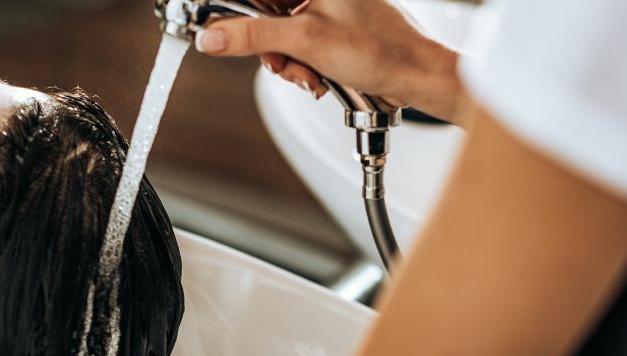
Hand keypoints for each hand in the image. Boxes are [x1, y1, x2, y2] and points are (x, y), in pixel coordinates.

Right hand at [195, 0, 464, 124]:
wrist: (415, 75)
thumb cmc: (379, 49)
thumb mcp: (305, 40)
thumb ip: (253, 35)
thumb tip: (211, 35)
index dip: (235, 13)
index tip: (217, 29)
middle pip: (263, 13)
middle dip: (270, 46)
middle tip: (283, 63)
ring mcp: (322, 8)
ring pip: (278, 34)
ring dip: (287, 62)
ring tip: (309, 74)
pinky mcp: (327, 29)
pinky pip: (296, 46)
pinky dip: (300, 66)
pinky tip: (317, 77)